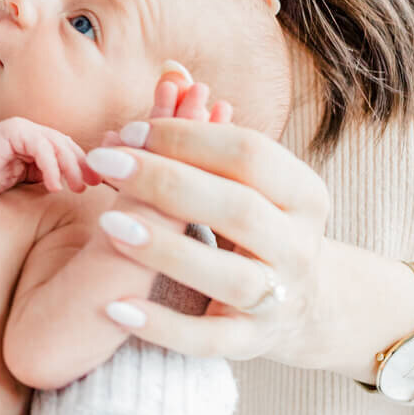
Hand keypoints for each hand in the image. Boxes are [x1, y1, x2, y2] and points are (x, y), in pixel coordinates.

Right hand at [0, 116, 93, 196]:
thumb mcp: (22, 179)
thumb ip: (43, 174)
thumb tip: (69, 181)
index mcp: (33, 140)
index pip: (65, 148)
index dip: (82, 164)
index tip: (95, 183)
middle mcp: (30, 130)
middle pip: (66, 144)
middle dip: (82, 165)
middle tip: (93, 184)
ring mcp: (21, 128)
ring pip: (57, 144)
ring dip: (70, 167)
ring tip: (76, 187)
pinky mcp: (13, 131)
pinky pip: (40, 147)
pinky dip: (51, 166)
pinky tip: (54, 185)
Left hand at [82, 114, 412, 376]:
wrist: (308, 306)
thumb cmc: (258, 223)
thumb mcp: (246, 179)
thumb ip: (206, 132)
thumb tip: (171, 71)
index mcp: (305, 195)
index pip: (250, 156)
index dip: (188, 138)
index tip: (130, 130)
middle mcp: (301, 247)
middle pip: (238, 210)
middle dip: (167, 183)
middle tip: (105, 161)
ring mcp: (281, 299)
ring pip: (229, 277)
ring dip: (166, 250)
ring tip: (107, 222)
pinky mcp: (253, 343)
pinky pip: (208, 340)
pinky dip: (163, 327)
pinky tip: (114, 306)